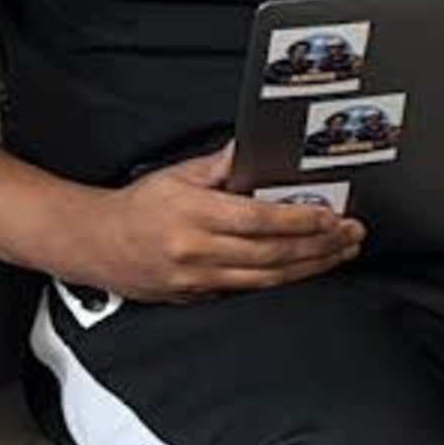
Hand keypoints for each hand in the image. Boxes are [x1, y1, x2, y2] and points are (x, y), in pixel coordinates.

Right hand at [56, 148, 361, 302]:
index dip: (302, 221)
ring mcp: (195, 281)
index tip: (333, 216)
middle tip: (352, 235)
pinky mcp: (194, 298)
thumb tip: (255, 147)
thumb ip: (222, 164)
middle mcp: (196, 252)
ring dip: (309, 267)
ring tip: (339, 253)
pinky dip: (280, 282)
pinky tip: (305, 271)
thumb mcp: (179, 174)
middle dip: (319, 246)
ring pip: (265, 279)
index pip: (260, 221)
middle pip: (271, 254)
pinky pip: (246, 292)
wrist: (91, 243)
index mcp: (195, 217)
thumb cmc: (136, 207)